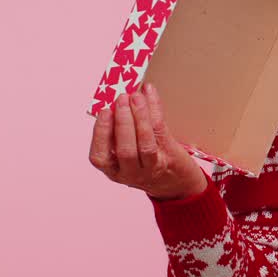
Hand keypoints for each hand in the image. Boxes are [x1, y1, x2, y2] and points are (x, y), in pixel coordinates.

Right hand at [88, 84, 207, 199]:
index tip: (104, 111)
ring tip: (136, 96)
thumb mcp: (125, 154)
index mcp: (113, 171)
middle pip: (125, 150)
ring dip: (140, 116)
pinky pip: (160, 131)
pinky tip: (150, 94)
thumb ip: (116, 133)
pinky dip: (154, 109)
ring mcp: (152, 168)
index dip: (101, 133)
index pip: (100, 157)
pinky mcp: (170, 156)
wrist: (177, 182)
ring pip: (145, 143)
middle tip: (122, 99)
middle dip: (123, 122)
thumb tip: (114, 101)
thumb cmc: (145, 162)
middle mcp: (131, 173)